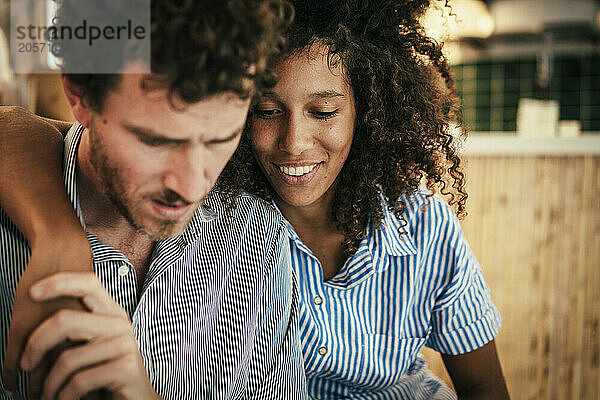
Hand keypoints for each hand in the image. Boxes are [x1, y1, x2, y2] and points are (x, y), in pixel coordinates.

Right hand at [2, 234, 92, 396]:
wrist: (63, 255)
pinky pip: (13, 360)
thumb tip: (87, 361)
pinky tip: (10, 386)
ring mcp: (42, 332)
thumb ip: (86, 337)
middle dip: (54, 396)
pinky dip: (11, 377)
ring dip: (33, 389)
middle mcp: (67, 336)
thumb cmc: (79, 285)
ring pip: (35, 374)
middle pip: (59, 379)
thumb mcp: (89, 314)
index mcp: (87, 335)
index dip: (78, 392)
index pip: (82, 373)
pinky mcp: (22, 326)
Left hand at [20, 272, 159, 399]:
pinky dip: (63, 397)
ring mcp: (125, 344)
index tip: (32, 292)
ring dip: (48, 384)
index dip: (59, 282)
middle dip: (35, 345)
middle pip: (65, 321)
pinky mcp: (125, 367)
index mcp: (112, 313)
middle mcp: (120, 324)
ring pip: (67, 359)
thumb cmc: (107, 377)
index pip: (88, 283)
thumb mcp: (92, 347)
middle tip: (25, 365)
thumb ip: (77, 330)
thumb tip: (36, 321)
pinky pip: (78, 381)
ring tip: (44, 396)